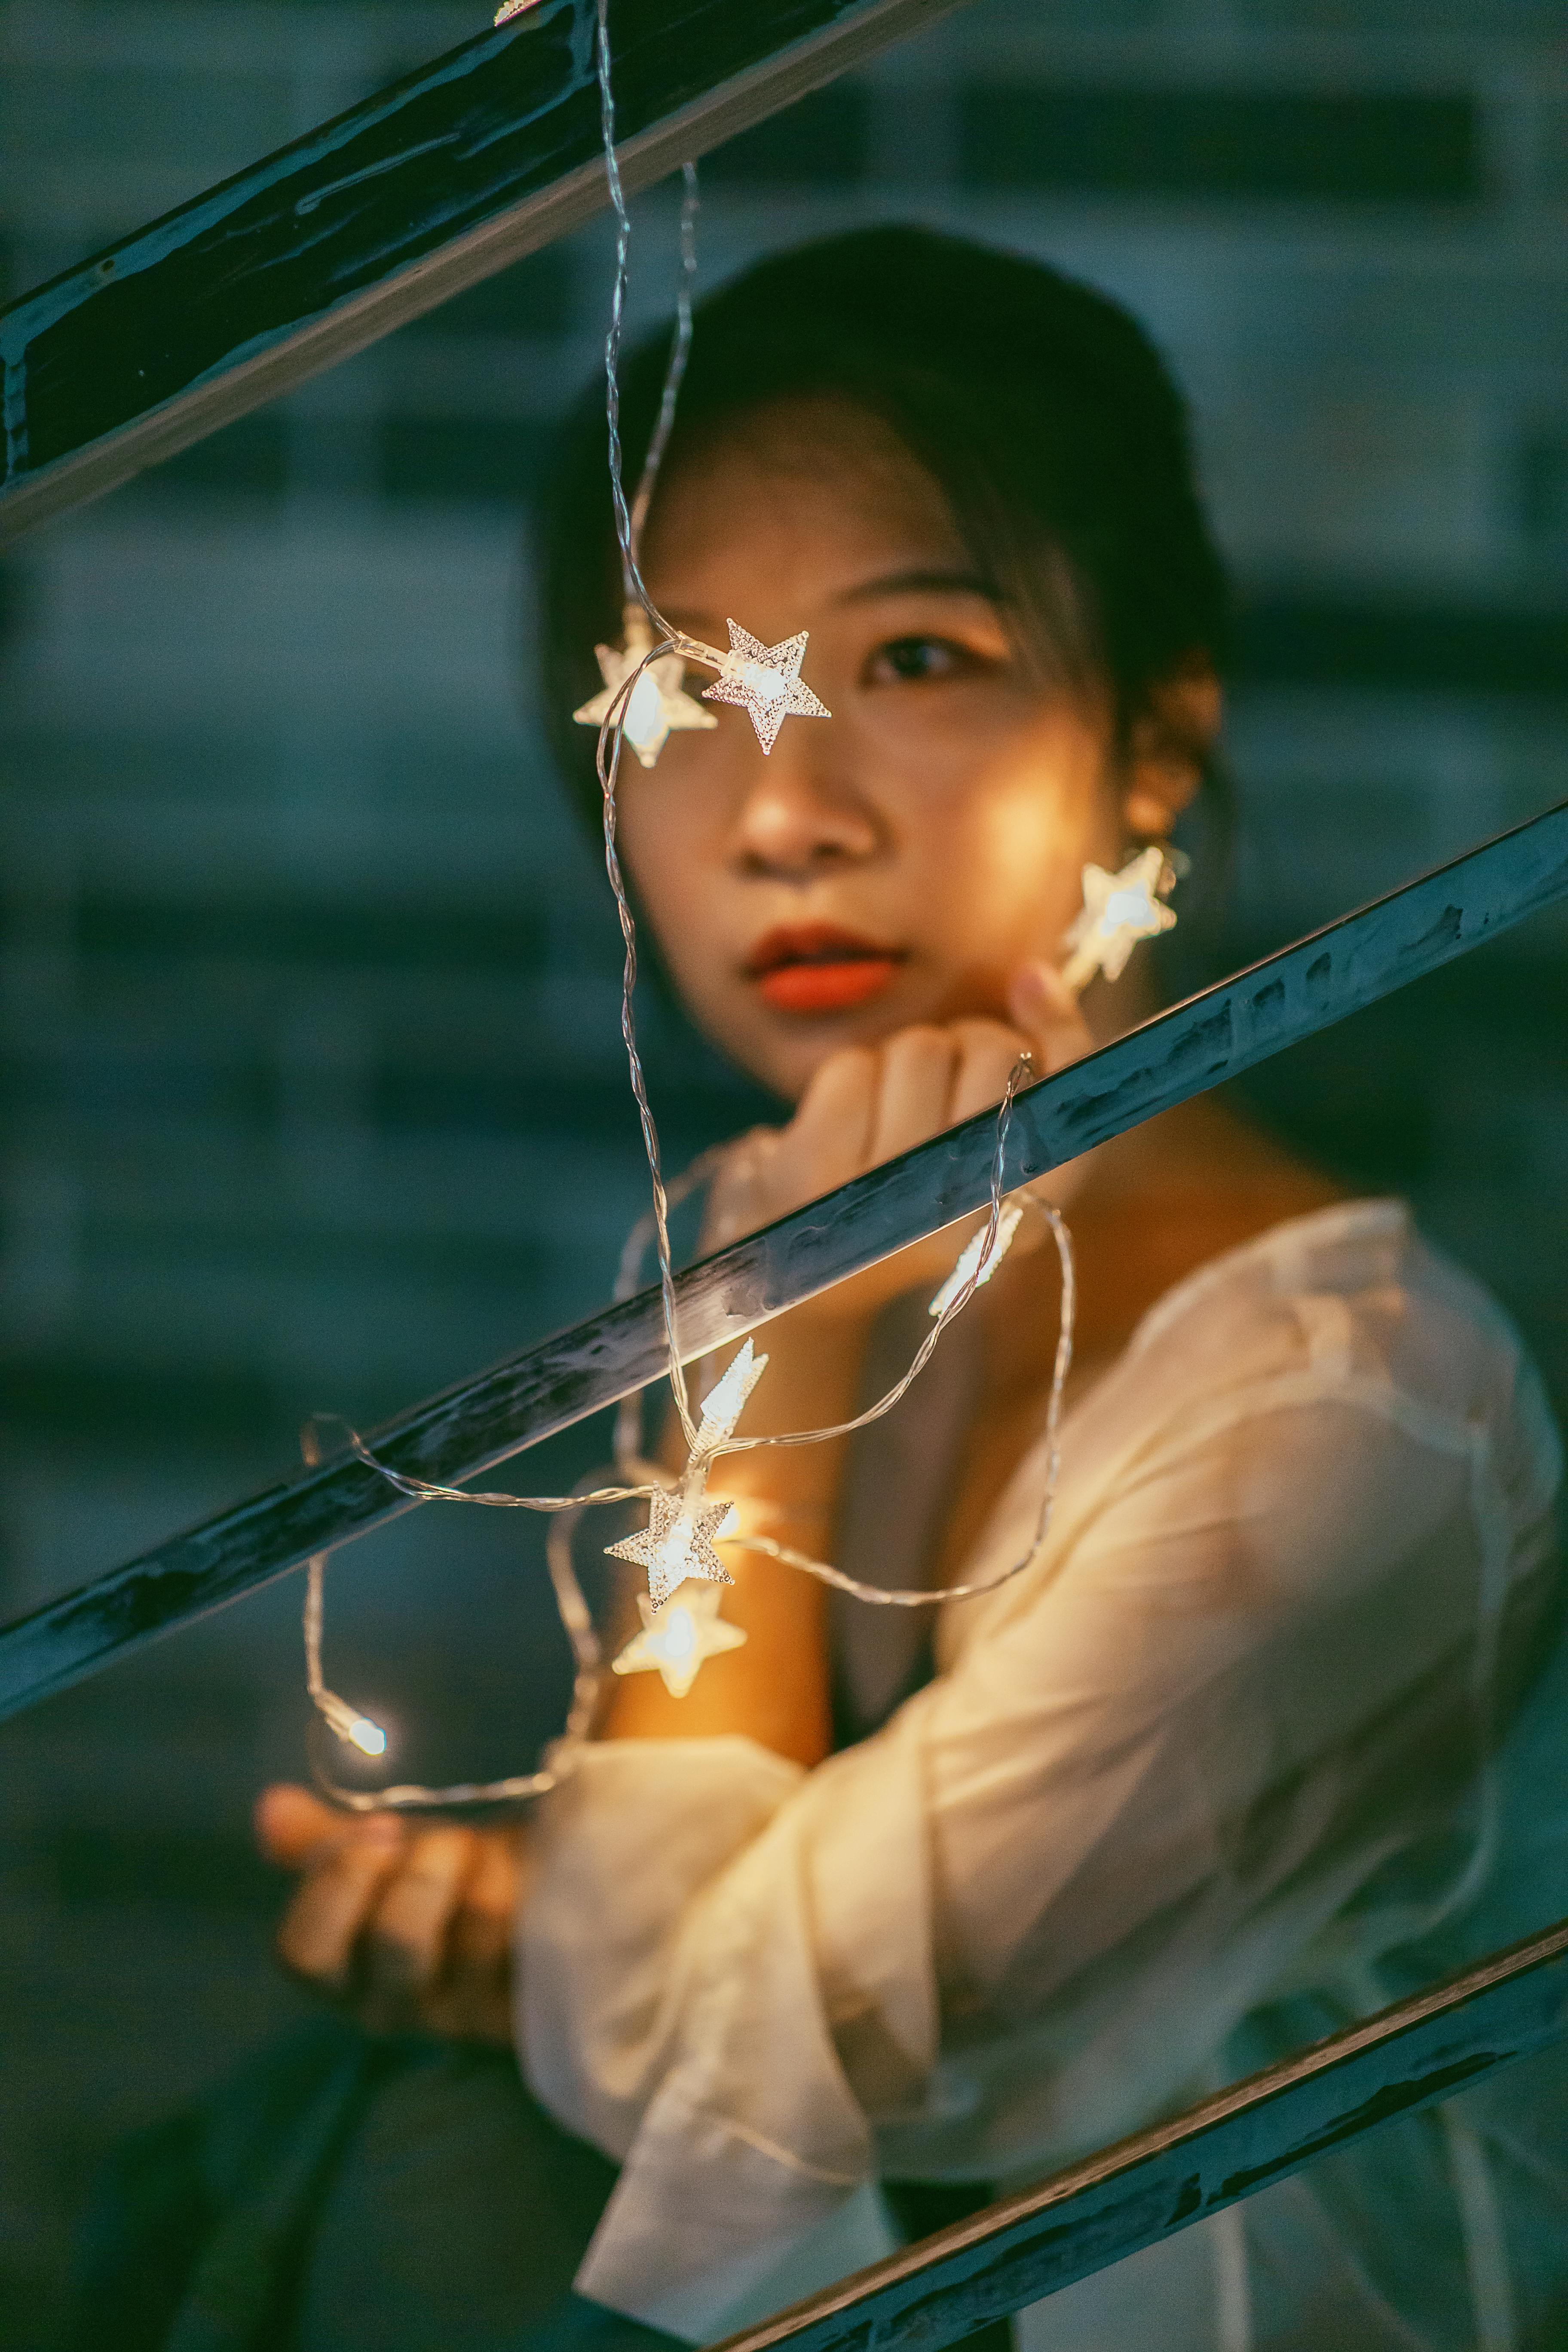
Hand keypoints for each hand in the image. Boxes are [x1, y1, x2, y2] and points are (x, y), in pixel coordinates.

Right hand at [256, 1783, 524, 2044]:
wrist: (530, 1891)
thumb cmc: (443, 1874)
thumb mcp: (381, 1854)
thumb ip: (322, 1840)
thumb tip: (272, 1806)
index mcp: (341, 1972)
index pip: (305, 1951)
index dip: (337, 1880)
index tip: (379, 1827)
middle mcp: (392, 2008)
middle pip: (396, 1940)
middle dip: (426, 1868)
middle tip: (448, 1839)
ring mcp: (460, 2016)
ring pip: (474, 1925)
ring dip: (486, 1863)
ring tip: (489, 1852)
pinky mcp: (521, 2008)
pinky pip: (527, 1932)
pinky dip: (525, 1882)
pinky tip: (527, 1873)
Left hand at [699, 959, 1092, 1328]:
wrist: (814, 1273)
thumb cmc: (917, 1188)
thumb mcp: (992, 1142)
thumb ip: (1036, 1064)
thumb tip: (1031, 973)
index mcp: (1026, 1217)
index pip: (1070, 1098)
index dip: (1060, 1029)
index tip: (1028, 981)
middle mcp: (966, 1217)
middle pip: (993, 1054)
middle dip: (966, 1041)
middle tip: (941, 1081)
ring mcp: (889, 1199)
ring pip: (921, 1050)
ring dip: (903, 1060)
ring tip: (889, 1112)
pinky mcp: (816, 1177)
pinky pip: (854, 1065)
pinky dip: (850, 1074)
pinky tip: (845, 1122)